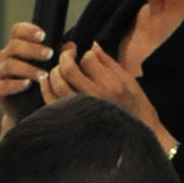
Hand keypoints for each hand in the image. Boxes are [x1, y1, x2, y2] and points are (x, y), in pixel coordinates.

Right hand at [0, 21, 55, 125]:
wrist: (30, 112)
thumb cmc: (41, 85)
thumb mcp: (52, 69)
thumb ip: (60, 56)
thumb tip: (71, 47)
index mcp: (18, 47)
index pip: (17, 31)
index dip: (28, 30)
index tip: (43, 36)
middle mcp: (6, 56)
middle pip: (14, 46)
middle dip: (32, 50)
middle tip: (49, 54)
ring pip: (9, 65)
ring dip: (28, 69)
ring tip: (44, 75)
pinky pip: (0, 85)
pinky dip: (14, 84)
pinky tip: (27, 84)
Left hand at [47, 43, 174, 150]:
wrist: (136, 136)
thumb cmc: (135, 107)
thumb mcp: (128, 80)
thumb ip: (108, 63)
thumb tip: (93, 46)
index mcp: (110, 85)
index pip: (88, 59)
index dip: (85, 54)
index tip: (87, 57)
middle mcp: (95, 97)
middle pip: (69, 69)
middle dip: (65, 57)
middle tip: (68, 55)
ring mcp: (82, 110)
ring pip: (58, 84)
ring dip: (55, 71)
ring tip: (59, 68)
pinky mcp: (72, 120)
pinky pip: (52, 102)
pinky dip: (46, 88)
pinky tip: (47, 80)